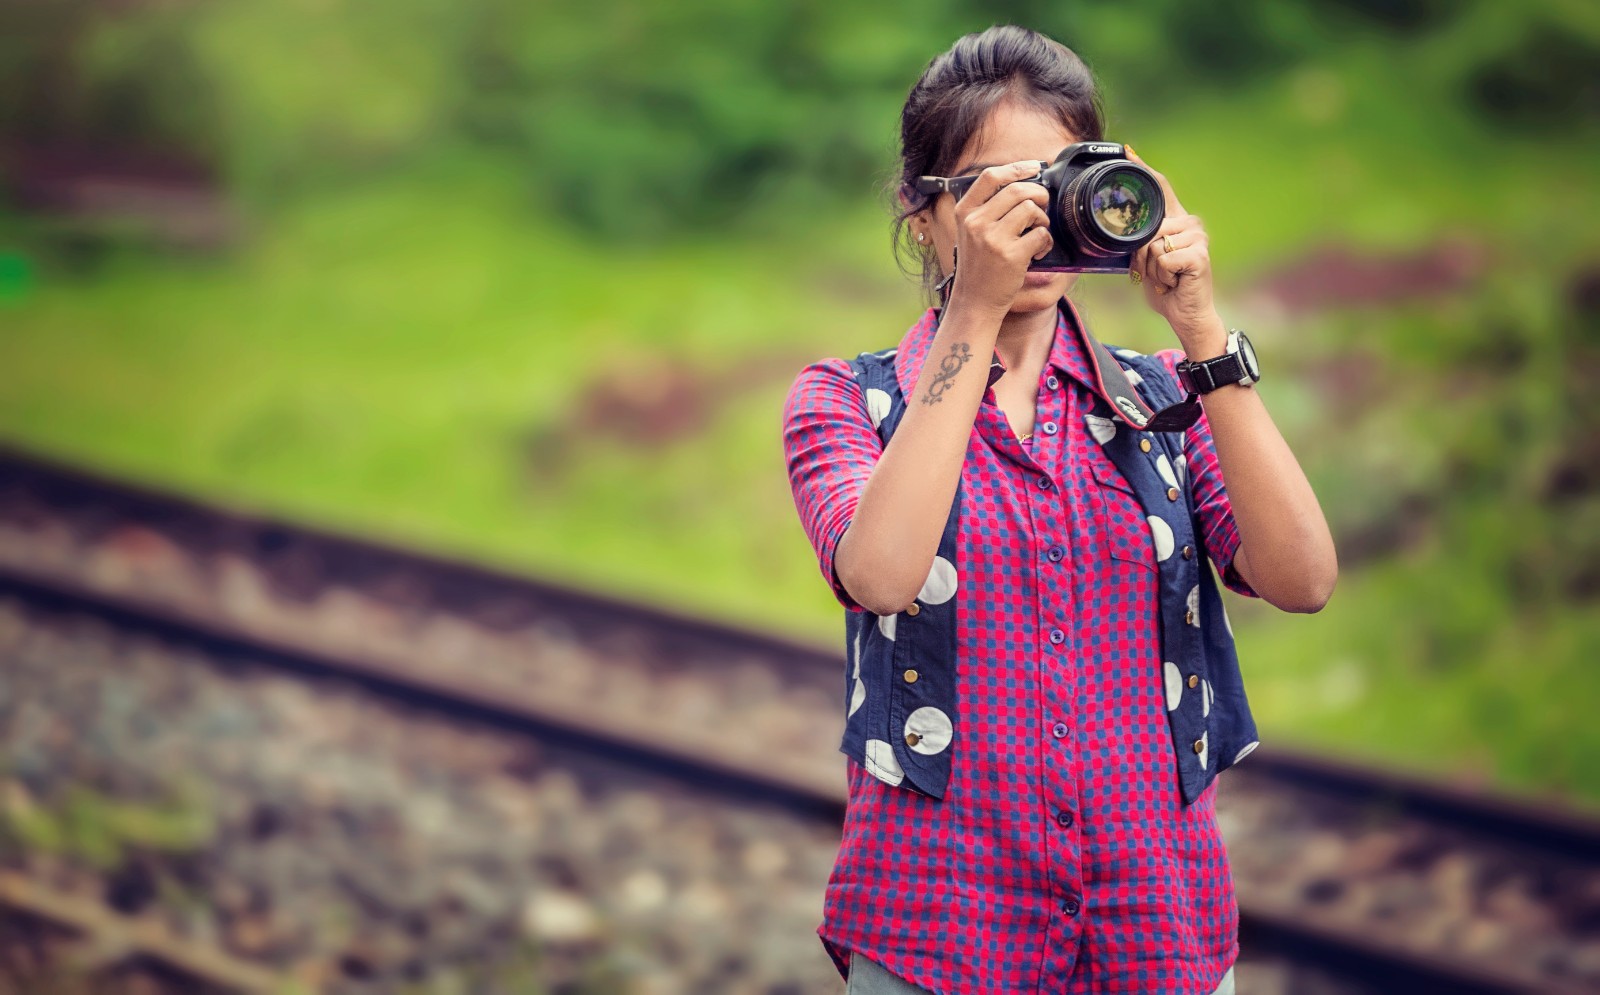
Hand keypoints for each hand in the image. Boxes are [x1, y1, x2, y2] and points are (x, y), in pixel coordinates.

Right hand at [944, 160, 1054, 318]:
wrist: (975, 301)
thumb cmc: (978, 265)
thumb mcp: (970, 231)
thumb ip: (988, 208)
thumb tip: (1023, 183)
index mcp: (964, 212)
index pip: (990, 177)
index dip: (1015, 168)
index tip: (1033, 167)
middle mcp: (976, 223)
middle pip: (1017, 190)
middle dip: (1038, 194)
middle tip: (1043, 204)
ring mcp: (992, 239)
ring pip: (1031, 209)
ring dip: (1042, 219)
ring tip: (1037, 232)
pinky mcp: (1011, 255)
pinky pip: (1040, 234)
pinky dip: (1046, 242)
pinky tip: (1038, 251)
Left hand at [1125, 147, 1224, 349]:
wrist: (1186, 313)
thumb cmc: (1166, 287)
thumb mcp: (1146, 260)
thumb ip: (1139, 240)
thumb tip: (1122, 229)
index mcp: (1177, 221)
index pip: (1161, 188)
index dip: (1144, 169)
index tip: (1128, 152)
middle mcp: (1190, 224)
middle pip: (1147, 227)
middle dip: (1141, 256)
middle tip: (1156, 272)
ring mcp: (1197, 238)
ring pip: (1151, 246)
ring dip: (1151, 269)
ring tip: (1166, 277)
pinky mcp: (1198, 255)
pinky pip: (1161, 260)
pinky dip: (1161, 277)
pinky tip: (1174, 282)